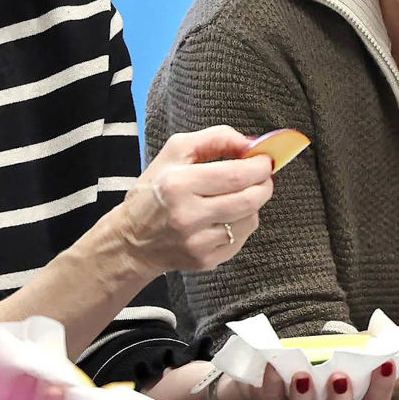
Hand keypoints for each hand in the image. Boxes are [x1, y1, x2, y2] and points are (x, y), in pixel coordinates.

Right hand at [115, 126, 274, 273]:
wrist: (133, 241)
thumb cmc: (155, 191)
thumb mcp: (174, 153)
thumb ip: (214, 139)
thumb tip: (250, 143)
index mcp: (177, 184)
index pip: (236, 175)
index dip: (260, 166)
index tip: (265, 160)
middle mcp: (187, 216)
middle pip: (248, 199)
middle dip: (264, 184)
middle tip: (263, 176)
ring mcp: (197, 242)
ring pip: (249, 220)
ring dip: (253, 204)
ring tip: (239, 196)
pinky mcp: (205, 261)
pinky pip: (241, 240)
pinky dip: (242, 225)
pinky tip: (227, 217)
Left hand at [213, 360, 398, 399]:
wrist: (270, 369)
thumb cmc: (317, 360)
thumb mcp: (343, 350)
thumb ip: (366, 345)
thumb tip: (397, 332)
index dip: (383, 387)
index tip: (386, 363)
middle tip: (340, 377)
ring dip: (305, 399)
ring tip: (303, 375)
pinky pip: (271, 398)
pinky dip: (273, 383)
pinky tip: (275, 366)